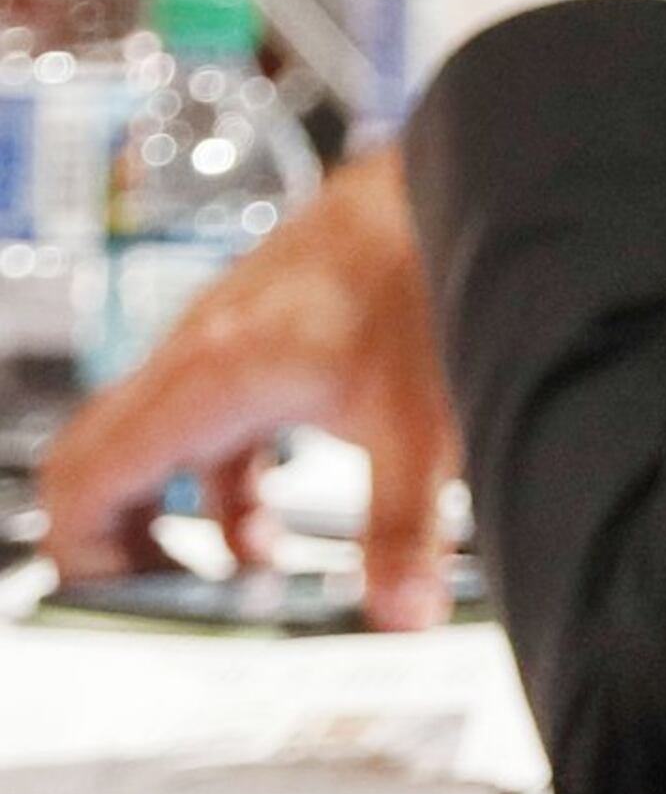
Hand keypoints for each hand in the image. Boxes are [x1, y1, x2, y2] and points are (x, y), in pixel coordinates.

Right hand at [37, 150, 462, 631]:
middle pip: (102, 456)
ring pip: (160, 438)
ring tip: (244, 566)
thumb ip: (406, 530)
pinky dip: (225, 474)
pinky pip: (209, 417)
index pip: (85, 474)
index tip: (116, 598)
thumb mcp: (424, 427)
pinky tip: (281, 510)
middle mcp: (199, 349)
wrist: (457, 181)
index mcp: (210, 375)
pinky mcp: (263, 330)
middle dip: (119, 536)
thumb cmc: (429, 270)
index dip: (81, 548)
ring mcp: (226, 334)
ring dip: (185, 509)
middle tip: (166, 592)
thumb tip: (401, 612)